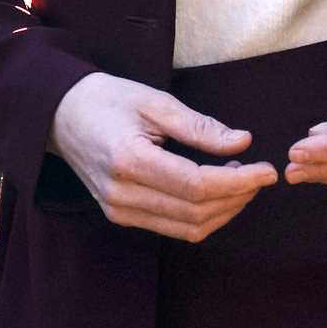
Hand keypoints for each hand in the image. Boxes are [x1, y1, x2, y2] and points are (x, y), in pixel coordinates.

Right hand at [46, 72, 277, 240]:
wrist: (59, 115)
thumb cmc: (107, 99)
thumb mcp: (154, 101)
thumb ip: (199, 126)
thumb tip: (243, 142)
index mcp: (129, 160)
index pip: (197, 186)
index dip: (239, 182)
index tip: (267, 170)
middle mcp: (122, 195)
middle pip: (196, 213)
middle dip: (237, 197)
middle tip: (260, 173)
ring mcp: (119, 211)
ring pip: (188, 228)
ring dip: (225, 210)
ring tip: (242, 179)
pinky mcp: (121, 216)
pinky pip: (173, 228)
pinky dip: (204, 215)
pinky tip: (218, 190)